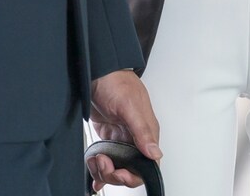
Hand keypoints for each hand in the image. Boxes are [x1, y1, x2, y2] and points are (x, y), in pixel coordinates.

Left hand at [87, 70, 160, 190]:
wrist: (98, 74)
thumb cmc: (116, 84)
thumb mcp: (129, 107)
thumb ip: (142, 131)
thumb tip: (155, 154)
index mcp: (147, 131)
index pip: (149, 164)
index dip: (134, 175)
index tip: (120, 173)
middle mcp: (136, 137)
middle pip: (131, 170)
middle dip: (115, 173)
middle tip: (103, 163)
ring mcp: (122, 139)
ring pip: (117, 167)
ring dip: (103, 170)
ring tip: (95, 160)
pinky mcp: (109, 138)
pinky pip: (107, 160)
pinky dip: (99, 170)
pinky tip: (94, 171)